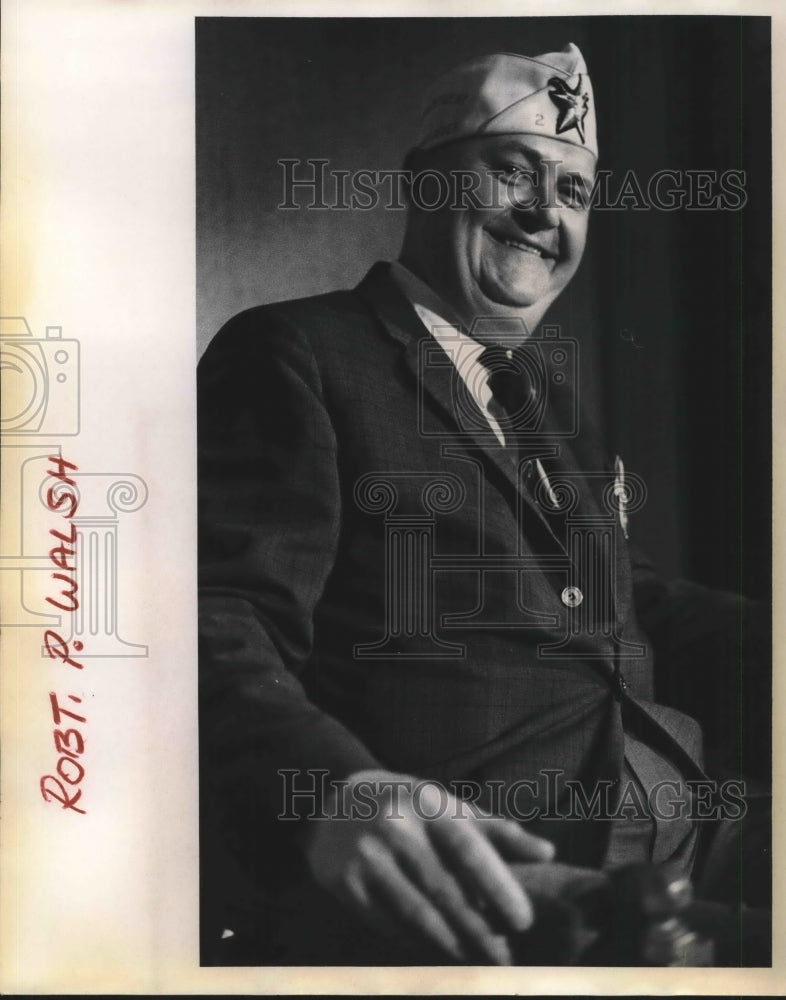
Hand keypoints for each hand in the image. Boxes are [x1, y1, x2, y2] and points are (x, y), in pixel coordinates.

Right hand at [301, 768, 554, 963]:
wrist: (328, 799)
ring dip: (451, 943)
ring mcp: (367, 857)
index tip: (523, 919)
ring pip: (416, 913)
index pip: (468, 848)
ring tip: (476, 960)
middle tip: (505, 956)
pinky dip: (416, 942)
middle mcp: (396, 829)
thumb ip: (496, 829)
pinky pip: (387, 923)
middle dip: (479, 929)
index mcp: (427, 804)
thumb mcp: (445, 804)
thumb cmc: (404, 803)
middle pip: (445, 890)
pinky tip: (437, 951)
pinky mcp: (345, 883)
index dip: (497, 886)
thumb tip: (547, 853)